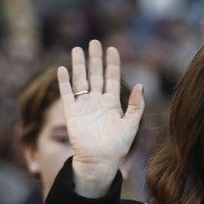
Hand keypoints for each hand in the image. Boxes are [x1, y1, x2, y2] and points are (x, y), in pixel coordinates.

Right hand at [57, 39, 144, 196]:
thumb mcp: (131, 125)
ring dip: (79, 65)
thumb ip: (136, 106)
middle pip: (95, 74)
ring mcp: (84, 106)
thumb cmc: (117, 146)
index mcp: (112, 103)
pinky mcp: (71, 113)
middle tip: (94, 42)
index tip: (112, 49)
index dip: (112, 63)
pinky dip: (64, 81)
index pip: (111, 78)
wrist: (100, 161)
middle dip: (94, 58)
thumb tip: (140, 85)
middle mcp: (97, 101)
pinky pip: (67, 94)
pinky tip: (62, 69)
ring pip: (81, 80)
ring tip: (77, 49)